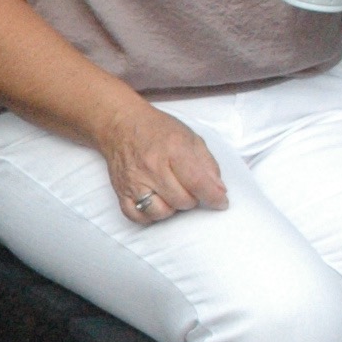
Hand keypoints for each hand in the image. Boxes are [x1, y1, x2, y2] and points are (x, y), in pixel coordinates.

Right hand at [99, 102, 225, 224]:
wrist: (121, 125)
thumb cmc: (158, 130)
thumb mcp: (190, 137)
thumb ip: (207, 164)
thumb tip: (219, 190)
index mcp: (173, 149)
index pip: (197, 182)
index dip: (213, 197)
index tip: (221, 202)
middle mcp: (152, 167)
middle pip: (182, 201)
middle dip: (192, 199)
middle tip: (190, 189)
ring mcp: (135, 181)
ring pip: (161, 212)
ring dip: (172, 208)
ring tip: (172, 196)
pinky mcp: (121, 191)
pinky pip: (138, 217)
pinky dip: (150, 216)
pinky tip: (156, 203)